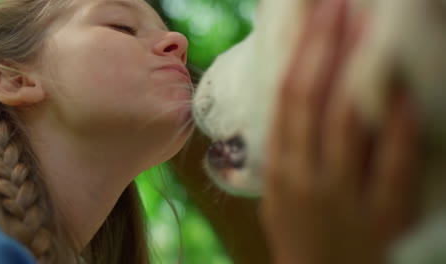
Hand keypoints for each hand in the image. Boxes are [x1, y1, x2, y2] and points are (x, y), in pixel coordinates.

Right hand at [261, 0, 418, 262]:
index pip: (288, 96)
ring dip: (361, 71)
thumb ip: (287, 146)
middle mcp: (305, 174)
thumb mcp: (277, 189)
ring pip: (348, 122)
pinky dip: (402, 126)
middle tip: (341, 4)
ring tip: (373, 29)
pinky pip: (393, 164)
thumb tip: (299, 96)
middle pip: (314, 98)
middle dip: (328, 45)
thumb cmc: (299, 232)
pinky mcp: (381, 214)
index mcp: (279, 165)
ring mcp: (342, 194)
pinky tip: (409, 91)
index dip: (303, 52)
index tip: (316, 15)